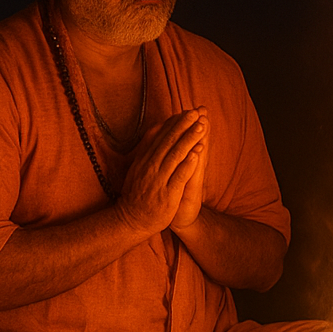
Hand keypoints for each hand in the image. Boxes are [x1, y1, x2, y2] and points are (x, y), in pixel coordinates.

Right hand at [114, 109, 206, 235]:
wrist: (131, 220)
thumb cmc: (139, 193)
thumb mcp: (138, 168)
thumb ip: (148, 149)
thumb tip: (156, 127)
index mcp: (144, 159)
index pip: (159, 137)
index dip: (174, 123)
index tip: (186, 110)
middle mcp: (150, 166)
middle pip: (168, 142)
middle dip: (183, 126)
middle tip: (196, 112)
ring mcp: (158, 180)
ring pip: (175, 155)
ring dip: (189, 139)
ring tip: (201, 126)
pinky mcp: (167, 193)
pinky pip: (179, 176)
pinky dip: (188, 163)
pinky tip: (197, 152)